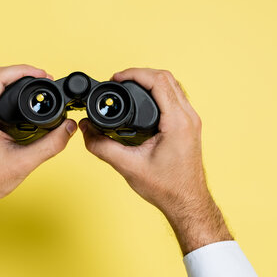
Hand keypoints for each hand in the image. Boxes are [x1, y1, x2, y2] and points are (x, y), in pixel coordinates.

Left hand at [0, 65, 76, 243]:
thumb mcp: (25, 162)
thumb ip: (51, 144)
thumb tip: (69, 128)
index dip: (23, 70)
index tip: (42, 74)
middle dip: (20, 74)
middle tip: (42, 78)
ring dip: (12, 82)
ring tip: (34, 85)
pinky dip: (6, 94)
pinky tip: (21, 101)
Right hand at [79, 68, 231, 253]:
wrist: (187, 202)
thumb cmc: (167, 188)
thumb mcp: (128, 167)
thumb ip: (102, 146)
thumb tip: (85, 130)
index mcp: (177, 122)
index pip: (158, 81)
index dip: (134, 74)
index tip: (116, 78)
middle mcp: (188, 117)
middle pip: (167, 78)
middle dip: (140, 74)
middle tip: (119, 81)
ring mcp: (191, 120)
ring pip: (173, 85)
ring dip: (151, 81)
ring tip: (128, 87)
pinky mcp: (189, 125)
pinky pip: (175, 97)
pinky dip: (158, 91)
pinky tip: (143, 100)